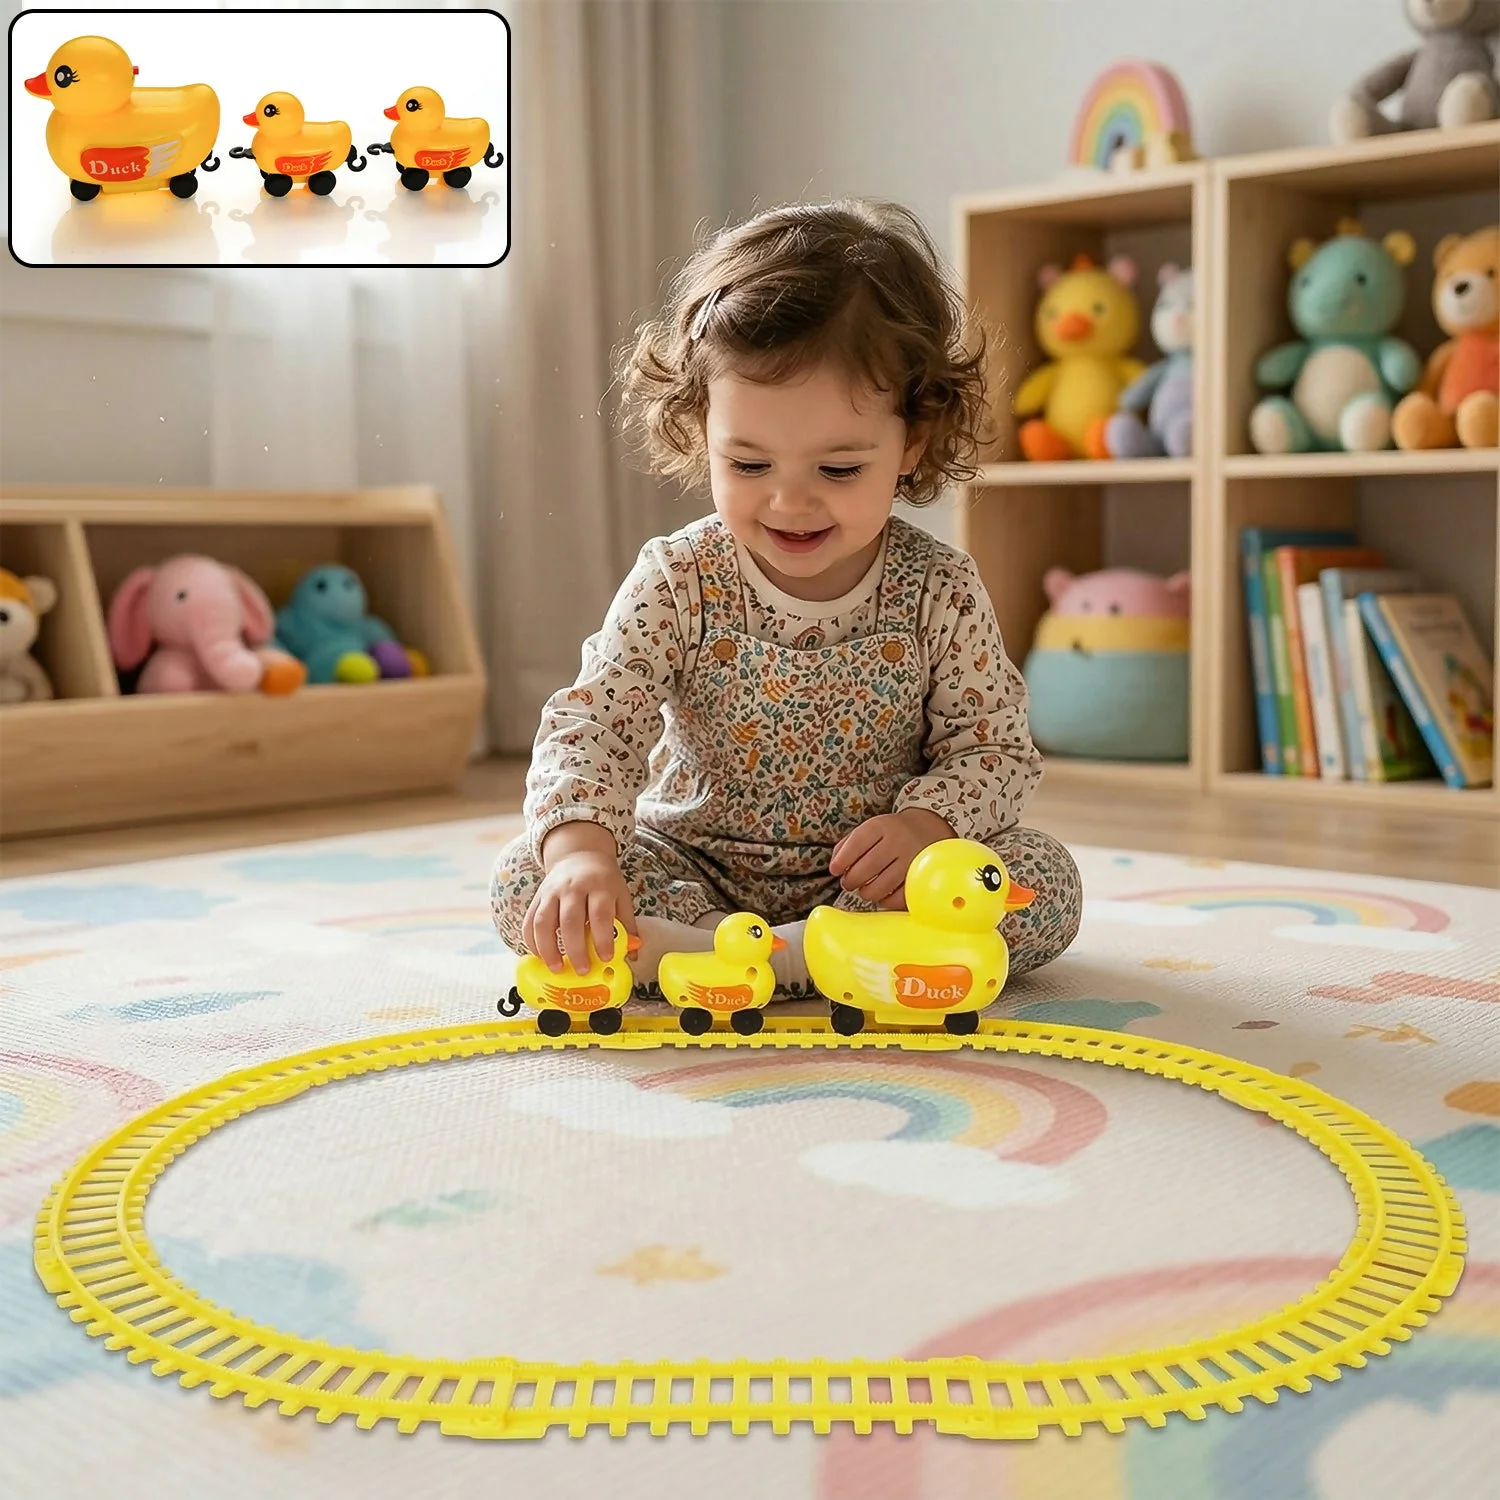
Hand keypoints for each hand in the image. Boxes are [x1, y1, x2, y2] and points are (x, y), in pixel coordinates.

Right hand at [524, 825, 636, 972]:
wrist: (580, 854)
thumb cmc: (603, 880)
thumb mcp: (621, 896)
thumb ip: (627, 924)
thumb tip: (633, 953)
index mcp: (599, 886)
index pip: (600, 914)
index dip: (602, 938)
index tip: (606, 958)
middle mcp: (573, 887)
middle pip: (570, 920)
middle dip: (575, 949)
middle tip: (582, 970)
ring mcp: (552, 891)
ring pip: (543, 921)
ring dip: (547, 949)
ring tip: (556, 968)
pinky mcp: (538, 896)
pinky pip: (529, 921)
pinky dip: (531, 941)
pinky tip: (540, 956)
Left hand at [829, 808, 954, 909]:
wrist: (930, 829)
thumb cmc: (891, 833)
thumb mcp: (870, 829)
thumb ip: (848, 845)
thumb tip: (835, 867)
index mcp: (881, 826)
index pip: (856, 844)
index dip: (841, 861)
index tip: (835, 870)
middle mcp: (898, 842)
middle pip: (866, 869)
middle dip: (851, 880)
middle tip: (848, 882)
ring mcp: (911, 862)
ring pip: (879, 888)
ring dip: (865, 892)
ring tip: (865, 888)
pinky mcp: (920, 880)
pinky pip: (895, 899)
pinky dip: (884, 901)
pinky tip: (882, 893)